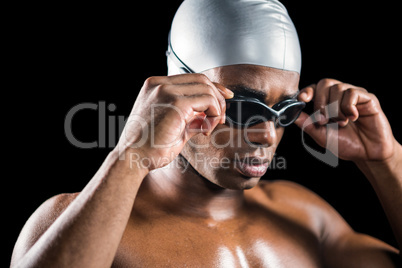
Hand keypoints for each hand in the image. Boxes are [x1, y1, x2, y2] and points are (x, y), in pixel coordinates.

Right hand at [116, 74, 232, 170]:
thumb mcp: (172, 125)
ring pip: (206, 89)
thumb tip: (209, 113)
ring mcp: (166, 91)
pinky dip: (213, 114)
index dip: (212, 88)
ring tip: (209, 128)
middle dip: (218, 98)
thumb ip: (190, 116)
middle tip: (220, 119)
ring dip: (216, 108)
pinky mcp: (176, 103)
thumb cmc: (149, 146)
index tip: (225, 98)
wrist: (133, 158)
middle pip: (202, 80)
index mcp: (155, 86)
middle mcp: (159, 84)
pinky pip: (207, 101)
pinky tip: (205, 130)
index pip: (192, 78)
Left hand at [294, 78, 395, 161]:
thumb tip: (291, 114)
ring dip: (336, 108)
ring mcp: (354, 96)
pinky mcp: (368, 98)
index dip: (307, 91)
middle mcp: (340, 96)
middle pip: (325, 83)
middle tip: (324, 120)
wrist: (367, 154)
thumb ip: (307, 124)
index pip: (314, 88)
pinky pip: (353, 93)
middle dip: (320, 102)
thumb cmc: (345, 144)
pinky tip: (352, 118)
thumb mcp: (321, 135)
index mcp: (327, 102)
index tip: (302, 99)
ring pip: (338, 88)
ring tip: (341, 123)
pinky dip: (348, 106)